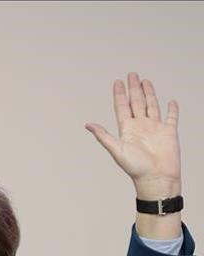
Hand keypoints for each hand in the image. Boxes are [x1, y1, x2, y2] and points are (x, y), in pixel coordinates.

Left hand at [86, 72, 180, 197]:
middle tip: (131, 74)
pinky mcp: (169, 132)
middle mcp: (141, 126)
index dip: (120, 94)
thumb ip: (103, 135)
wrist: (156, 177)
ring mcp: (155, 128)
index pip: (122, 107)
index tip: (117, 82)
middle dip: (134, 88)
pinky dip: (172, 109)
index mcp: (128, 129)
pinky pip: (172, 117)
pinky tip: (171, 101)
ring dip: (149, 93)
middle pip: (137, 102)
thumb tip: (87, 124)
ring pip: (152, 106)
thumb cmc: (136, 168)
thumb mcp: (116, 149)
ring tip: (145, 81)